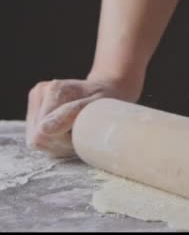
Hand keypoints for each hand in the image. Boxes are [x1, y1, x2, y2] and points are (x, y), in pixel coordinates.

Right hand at [26, 77, 140, 157]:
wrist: (107, 90)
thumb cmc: (106, 98)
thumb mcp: (97, 104)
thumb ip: (73, 113)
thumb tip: (44, 129)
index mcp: (54, 90)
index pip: (44, 132)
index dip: (64, 141)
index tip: (83, 134)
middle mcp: (40, 94)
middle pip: (37, 138)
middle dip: (61, 144)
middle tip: (82, 136)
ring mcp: (36, 104)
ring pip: (37, 141)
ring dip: (58, 145)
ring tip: (76, 134)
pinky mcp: (35, 114)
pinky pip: (39, 141)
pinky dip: (55, 143)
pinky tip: (68, 135)